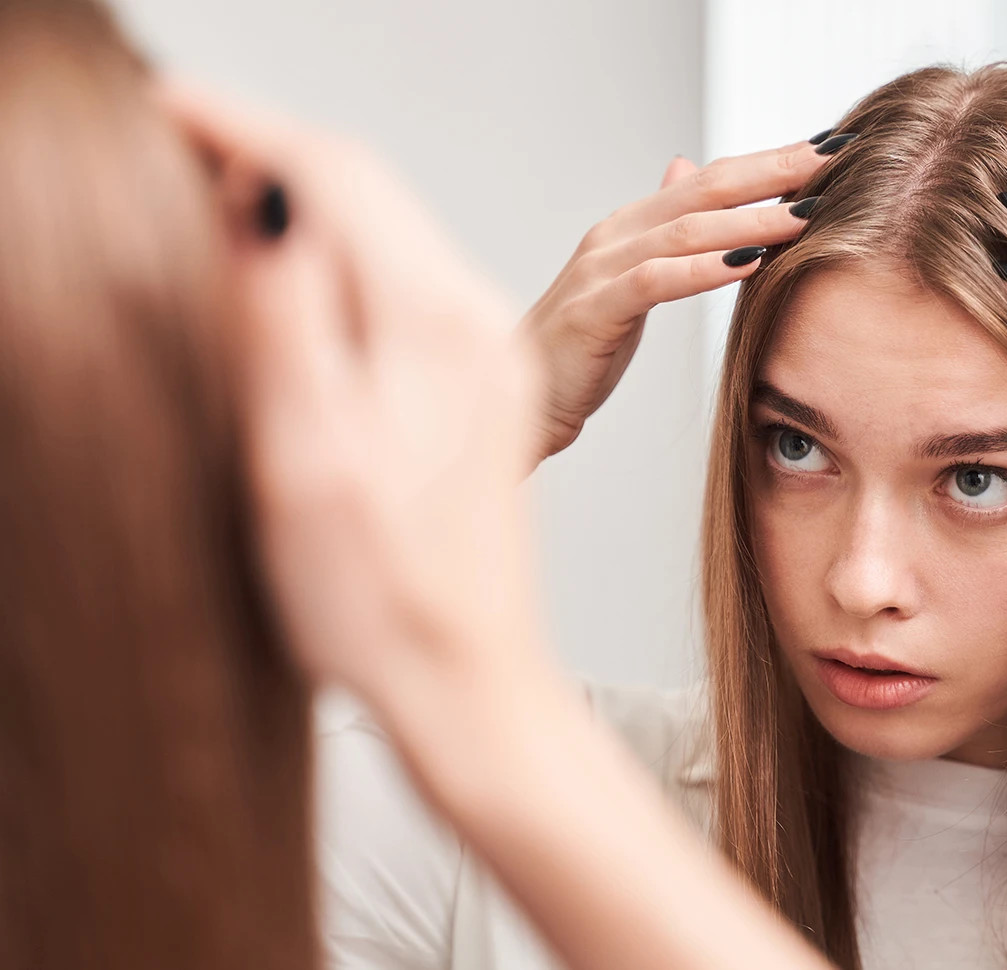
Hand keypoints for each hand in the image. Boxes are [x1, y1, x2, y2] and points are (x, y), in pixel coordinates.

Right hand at [159, 81, 543, 700]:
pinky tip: (299, 269)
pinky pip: (407, 280)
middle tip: (177, 131)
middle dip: (271, 147)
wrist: (468, 679)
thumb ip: (285, 316)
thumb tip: (263, 196)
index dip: (243, 128)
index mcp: (435, 324)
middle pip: (369, 189)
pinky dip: (343, 252)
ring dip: (308, 195)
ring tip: (221, 182)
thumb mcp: (306, 456)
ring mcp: (486, 355)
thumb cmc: (382, 596)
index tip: (164, 106)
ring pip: (388, 230)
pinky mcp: (478, 388)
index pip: (335, 176)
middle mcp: (477, 323)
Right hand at [522, 134, 848, 467]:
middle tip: (831, 160)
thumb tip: (684, 168)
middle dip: (772, 173)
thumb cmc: (581, 348)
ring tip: (805, 215)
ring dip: (750, 221)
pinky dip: (705, 269)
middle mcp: (615, 235)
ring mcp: (600, 269)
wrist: (522, 400)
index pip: (710, 180)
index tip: (829, 151)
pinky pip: (656, 281)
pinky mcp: (592, 310)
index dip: (769, 162)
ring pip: (686, 231)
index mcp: (631, 226)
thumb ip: (662, 230)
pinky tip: (748, 266)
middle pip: (704, 190)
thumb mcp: (630, 281)